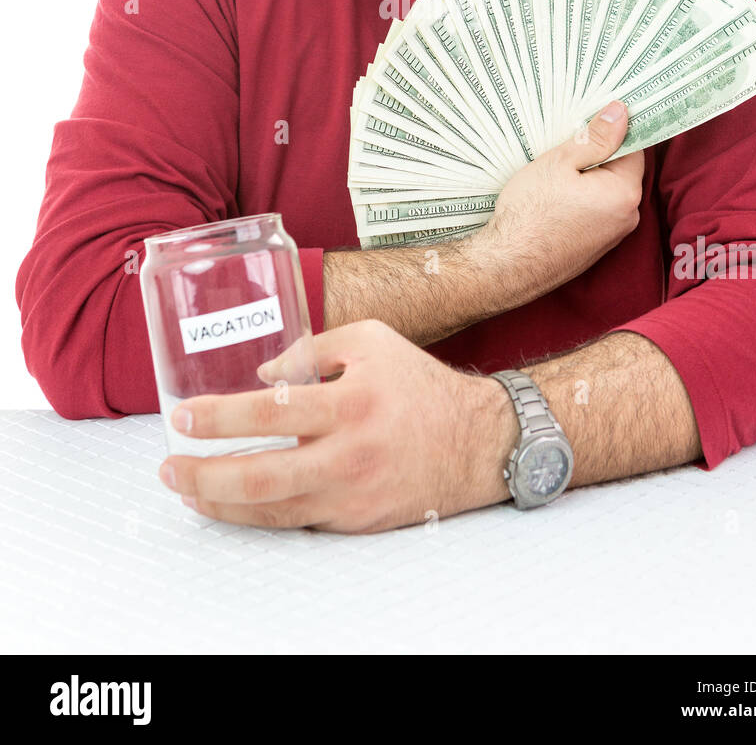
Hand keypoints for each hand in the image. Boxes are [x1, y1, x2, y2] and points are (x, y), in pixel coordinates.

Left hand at [158, 319, 516, 533]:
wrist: (475, 443)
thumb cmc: (418, 385)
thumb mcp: (371, 341)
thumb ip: (312, 348)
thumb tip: (261, 376)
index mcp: (350, 402)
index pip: (270, 412)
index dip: (220, 418)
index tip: (183, 417)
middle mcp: (348, 454)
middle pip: (259, 478)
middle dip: (203, 477)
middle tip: (169, 467)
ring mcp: (351, 495)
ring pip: (271, 512)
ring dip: (220, 505)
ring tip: (188, 491)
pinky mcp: (356, 523)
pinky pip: (296, 522)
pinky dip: (258, 516)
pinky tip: (232, 504)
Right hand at [475, 100, 644, 304]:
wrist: (507, 265)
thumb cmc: (530, 211)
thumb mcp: (561, 162)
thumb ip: (597, 137)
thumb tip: (622, 113)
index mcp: (625, 193)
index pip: (633, 148)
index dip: (610, 133)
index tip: (587, 126)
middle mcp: (628, 218)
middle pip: (620, 172)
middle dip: (596, 158)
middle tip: (563, 152)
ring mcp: (612, 237)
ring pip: (606, 193)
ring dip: (586, 181)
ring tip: (554, 178)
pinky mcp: (595, 249)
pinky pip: (596, 213)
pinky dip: (580, 202)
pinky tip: (553, 201)